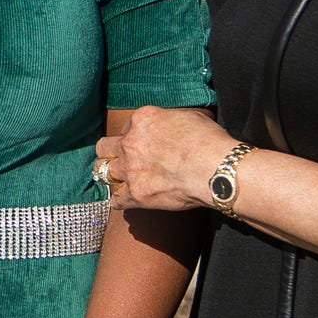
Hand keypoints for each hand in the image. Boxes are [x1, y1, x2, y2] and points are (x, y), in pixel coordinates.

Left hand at [94, 106, 237, 211]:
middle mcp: (130, 143)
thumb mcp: (189, 116)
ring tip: (117, 179)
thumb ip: (170, 120)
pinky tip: (123, 200)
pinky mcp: (135, 194)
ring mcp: (130, 170)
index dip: (134, 136)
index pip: (126, 128)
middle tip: (120, 159)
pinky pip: (115, 200)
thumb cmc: (208, 142)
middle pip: (104, 147)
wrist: (215, 169)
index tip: (143, 144)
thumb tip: (170, 126)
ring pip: (102, 172)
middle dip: (110, 153)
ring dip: (110, 175)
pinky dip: (118, 201)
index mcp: (142, 120)